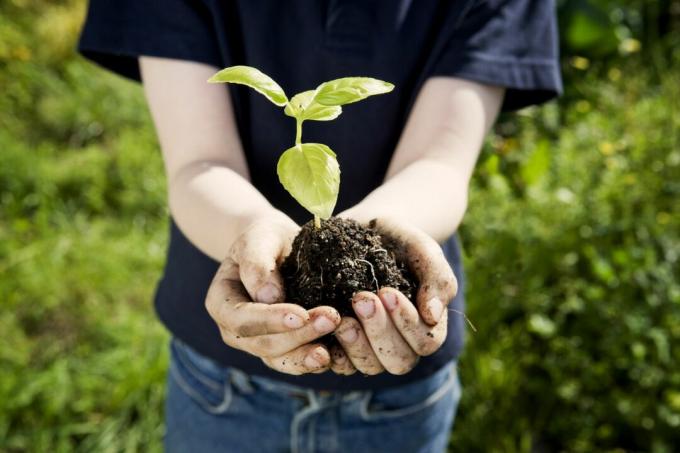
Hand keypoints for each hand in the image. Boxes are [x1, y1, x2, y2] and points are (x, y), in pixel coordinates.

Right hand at [205, 211, 340, 374]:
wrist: (278, 246)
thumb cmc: (265, 238)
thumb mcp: (258, 239)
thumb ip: (257, 263)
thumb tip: (268, 297)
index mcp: (222, 303)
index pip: (242, 319)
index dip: (271, 320)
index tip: (301, 313)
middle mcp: (235, 330)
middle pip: (263, 344)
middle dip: (298, 335)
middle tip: (331, 318)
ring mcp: (257, 343)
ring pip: (280, 360)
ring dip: (307, 355)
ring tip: (333, 350)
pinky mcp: (282, 349)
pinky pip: (296, 362)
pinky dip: (315, 361)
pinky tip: (337, 355)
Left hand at [329, 218, 456, 375]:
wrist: (364, 230)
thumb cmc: (399, 241)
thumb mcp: (422, 249)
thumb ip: (436, 279)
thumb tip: (432, 315)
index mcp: (426, 325)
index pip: (425, 341)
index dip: (406, 322)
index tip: (386, 291)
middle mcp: (401, 343)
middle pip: (398, 361)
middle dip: (379, 331)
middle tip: (361, 299)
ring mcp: (372, 348)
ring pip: (370, 366)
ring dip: (356, 344)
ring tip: (341, 316)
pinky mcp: (343, 345)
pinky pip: (340, 363)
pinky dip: (332, 351)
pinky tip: (323, 328)